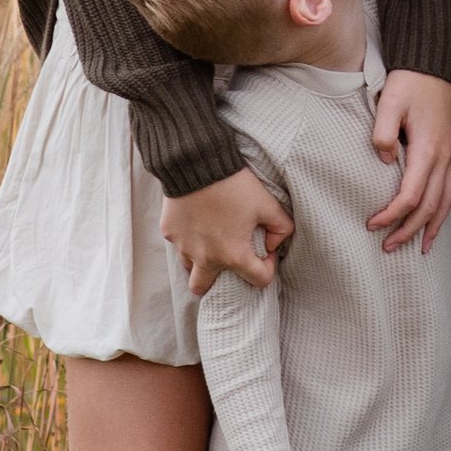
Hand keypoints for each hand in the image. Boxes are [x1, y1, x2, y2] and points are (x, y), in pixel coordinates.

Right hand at [162, 164, 290, 299]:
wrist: (196, 162)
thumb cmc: (235, 184)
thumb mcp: (268, 203)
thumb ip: (282, 227)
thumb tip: (274, 244)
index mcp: (233, 255)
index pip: (258, 280)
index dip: (268, 268)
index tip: (267, 252)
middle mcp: (205, 258)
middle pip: (203, 289)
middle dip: (217, 282)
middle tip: (229, 260)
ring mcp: (183, 246)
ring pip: (189, 267)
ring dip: (201, 261)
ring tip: (212, 241)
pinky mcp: (169, 232)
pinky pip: (179, 243)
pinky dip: (188, 238)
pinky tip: (197, 221)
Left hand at [371, 69, 450, 250]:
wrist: (436, 65)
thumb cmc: (410, 82)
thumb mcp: (389, 102)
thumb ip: (382, 133)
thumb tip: (384, 160)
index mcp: (427, 150)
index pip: (410, 196)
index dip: (391, 215)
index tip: (372, 224)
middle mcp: (445, 158)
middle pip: (429, 207)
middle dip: (408, 230)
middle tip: (387, 247)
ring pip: (445, 203)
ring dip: (430, 228)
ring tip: (419, 249)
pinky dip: (444, 213)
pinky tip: (436, 224)